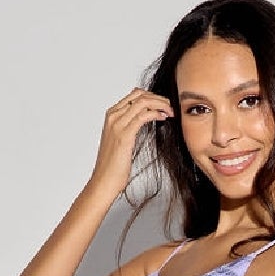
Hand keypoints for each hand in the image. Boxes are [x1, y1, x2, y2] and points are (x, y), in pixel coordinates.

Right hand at [89, 86, 173, 202]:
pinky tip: (163, 118)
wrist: (104, 180)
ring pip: (143, 102)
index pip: (134, 95)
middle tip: (170, 106)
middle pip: (139, 94)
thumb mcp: (121, 140)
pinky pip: (143, 116)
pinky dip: (156, 114)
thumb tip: (145, 120)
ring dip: (160, 104)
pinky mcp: (124, 135)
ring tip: (170, 112)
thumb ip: (129, 127)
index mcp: (112, 115)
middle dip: (158, 98)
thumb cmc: (113, 165)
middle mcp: (113, 116)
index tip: (164, 104)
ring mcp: (117, 124)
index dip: (152, 96)